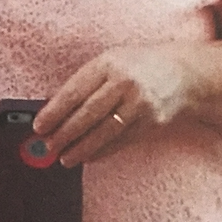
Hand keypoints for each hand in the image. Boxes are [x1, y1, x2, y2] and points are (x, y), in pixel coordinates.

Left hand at [32, 44, 195, 167]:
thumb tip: (53, 109)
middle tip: (47, 147)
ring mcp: (140, 103)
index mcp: (107, 63)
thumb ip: (85, 83)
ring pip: (105, 131)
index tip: (39, 126)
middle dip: (64, 134)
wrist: (182, 72)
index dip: (54, 111)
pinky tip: (88, 158)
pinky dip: (102, 151)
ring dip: (81, 148)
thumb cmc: (136, 66)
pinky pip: (122, 141)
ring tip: (64, 159)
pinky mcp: (152, 122)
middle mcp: (124, 82)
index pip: (74, 91)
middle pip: (88, 113)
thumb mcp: (109, 62)